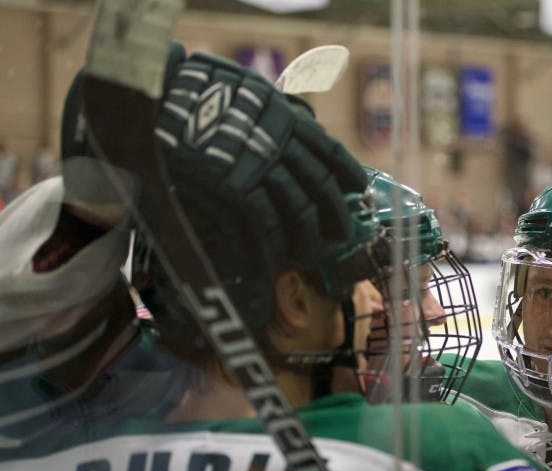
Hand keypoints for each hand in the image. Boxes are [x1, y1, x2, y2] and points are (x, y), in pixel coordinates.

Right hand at [144, 49, 371, 319]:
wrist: (155, 94)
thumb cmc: (193, 89)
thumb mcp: (245, 88)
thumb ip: (271, 110)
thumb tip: (297, 118)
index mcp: (284, 117)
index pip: (329, 150)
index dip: (349, 174)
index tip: (360, 190)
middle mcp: (279, 143)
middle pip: (322, 186)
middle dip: (337, 215)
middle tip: (343, 236)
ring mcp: (260, 167)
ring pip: (300, 211)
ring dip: (309, 240)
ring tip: (313, 257)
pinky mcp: (235, 188)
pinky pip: (264, 226)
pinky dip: (271, 249)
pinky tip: (274, 264)